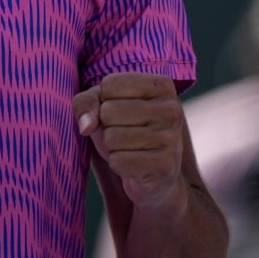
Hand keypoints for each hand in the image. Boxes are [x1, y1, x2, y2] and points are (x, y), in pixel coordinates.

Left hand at [72, 72, 184, 209]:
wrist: (153, 173)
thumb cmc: (126, 128)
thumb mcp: (104, 105)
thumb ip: (86, 102)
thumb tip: (86, 126)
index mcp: (161, 85)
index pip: (109, 84)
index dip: (104, 100)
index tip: (122, 109)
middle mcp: (172, 109)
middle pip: (109, 111)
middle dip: (106, 125)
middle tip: (125, 132)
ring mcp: (172, 138)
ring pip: (112, 137)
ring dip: (111, 146)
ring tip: (130, 147)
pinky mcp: (165, 166)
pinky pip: (118, 162)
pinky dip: (118, 165)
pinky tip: (134, 164)